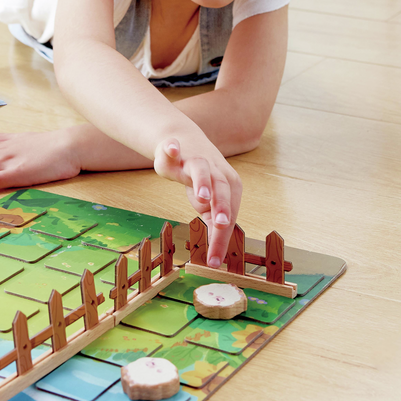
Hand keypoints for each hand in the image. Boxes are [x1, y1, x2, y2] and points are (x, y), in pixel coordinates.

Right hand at [153, 136, 241, 266]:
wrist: (183, 140)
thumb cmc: (198, 176)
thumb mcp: (207, 199)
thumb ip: (211, 216)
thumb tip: (217, 243)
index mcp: (228, 187)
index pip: (227, 216)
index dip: (221, 239)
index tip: (215, 261)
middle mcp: (215, 172)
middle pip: (222, 190)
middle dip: (223, 208)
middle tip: (222, 225)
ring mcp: (196, 159)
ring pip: (203, 171)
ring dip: (203, 182)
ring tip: (202, 197)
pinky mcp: (175, 149)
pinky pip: (172, 148)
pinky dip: (172, 149)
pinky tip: (172, 148)